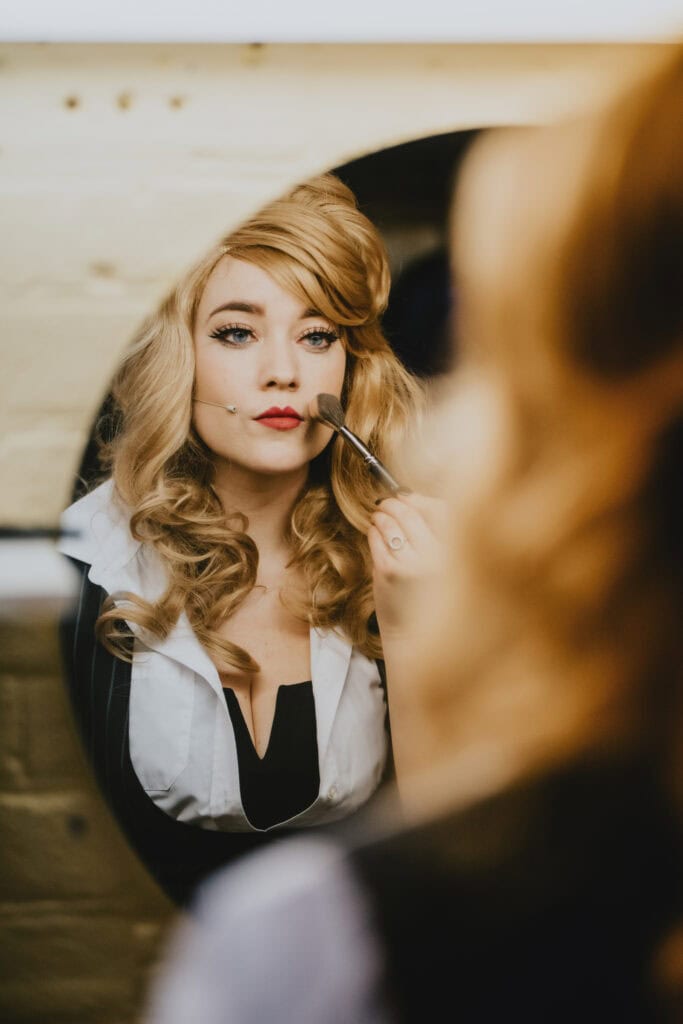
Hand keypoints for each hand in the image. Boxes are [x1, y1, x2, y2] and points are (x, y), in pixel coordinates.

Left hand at [368, 491, 446, 639]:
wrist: (415, 636)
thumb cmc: (430, 598)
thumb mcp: (446, 566)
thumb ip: (437, 536)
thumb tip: (414, 498)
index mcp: (456, 554)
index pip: (441, 511)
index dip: (421, 500)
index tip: (408, 496)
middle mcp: (436, 558)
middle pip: (412, 515)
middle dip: (395, 503)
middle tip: (387, 502)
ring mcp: (410, 564)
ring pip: (391, 524)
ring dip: (382, 514)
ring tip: (379, 514)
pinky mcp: (387, 571)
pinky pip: (376, 539)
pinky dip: (373, 530)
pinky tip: (374, 530)